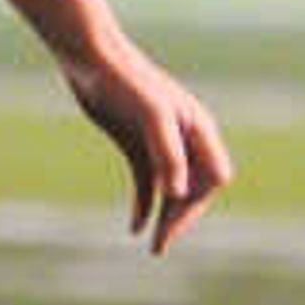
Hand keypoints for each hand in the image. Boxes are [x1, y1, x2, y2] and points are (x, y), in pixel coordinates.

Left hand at [60, 32, 233, 251]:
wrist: (91, 58)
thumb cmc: (123, 81)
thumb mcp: (149, 115)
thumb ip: (167, 152)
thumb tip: (180, 193)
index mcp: (198, 128)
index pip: (213, 177)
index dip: (197, 203)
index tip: (171, 221)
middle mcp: (185, 137)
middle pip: (196, 188)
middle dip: (181, 217)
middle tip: (160, 245)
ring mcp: (160, 142)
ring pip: (172, 189)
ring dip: (165, 217)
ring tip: (154, 246)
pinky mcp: (137, 144)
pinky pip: (148, 184)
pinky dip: (144, 206)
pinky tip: (134, 228)